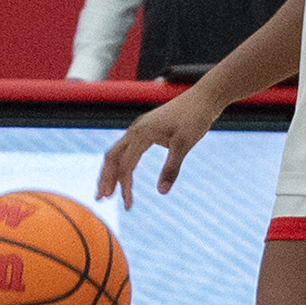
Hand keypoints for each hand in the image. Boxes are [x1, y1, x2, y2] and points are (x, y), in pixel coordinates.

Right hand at [100, 92, 221, 202]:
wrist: (203, 98)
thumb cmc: (194, 118)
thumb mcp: (184, 145)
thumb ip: (171, 169)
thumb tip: (162, 192)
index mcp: (141, 134)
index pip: (125, 165)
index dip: (125, 187)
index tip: (128, 206)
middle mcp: (135, 130)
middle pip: (112, 157)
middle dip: (105, 179)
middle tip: (101, 199)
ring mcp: (140, 128)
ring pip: (118, 152)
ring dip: (112, 172)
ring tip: (108, 190)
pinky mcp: (146, 129)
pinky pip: (127, 148)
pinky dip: (122, 163)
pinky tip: (125, 173)